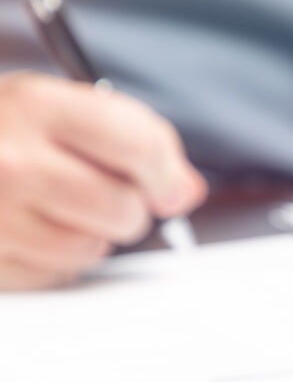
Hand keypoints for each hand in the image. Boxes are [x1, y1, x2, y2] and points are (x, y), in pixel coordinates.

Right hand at [0, 71, 207, 289]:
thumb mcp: (53, 107)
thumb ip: (131, 141)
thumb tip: (186, 191)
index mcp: (35, 105)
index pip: (141, 146)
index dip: (165, 171)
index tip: (165, 182)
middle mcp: (11, 161)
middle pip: (124, 210)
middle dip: (127, 208)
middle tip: (100, 192)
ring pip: (93, 251)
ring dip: (89, 236)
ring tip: (57, 207)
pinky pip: (55, 276)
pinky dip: (54, 260)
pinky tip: (29, 230)